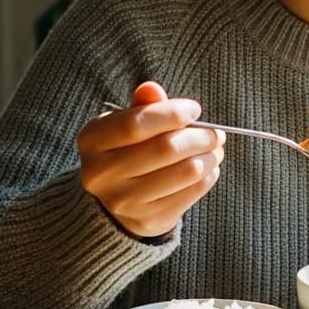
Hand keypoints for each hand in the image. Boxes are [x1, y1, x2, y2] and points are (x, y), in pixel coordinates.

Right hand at [77, 81, 225, 237]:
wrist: (116, 202)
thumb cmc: (126, 151)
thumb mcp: (124, 124)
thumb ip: (141, 106)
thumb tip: (152, 89)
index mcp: (92, 141)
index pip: (136, 124)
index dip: (171, 114)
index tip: (195, 109)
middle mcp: (101, 174)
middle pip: (165, 149)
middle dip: (200, 137)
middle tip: (216, 133)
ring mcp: (123, 201)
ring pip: (184, 172)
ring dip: (209, 157)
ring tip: (215, 149)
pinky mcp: (147, 219)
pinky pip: (191, 193)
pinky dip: (208, 177)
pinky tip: (208, 168)